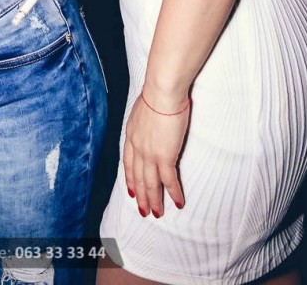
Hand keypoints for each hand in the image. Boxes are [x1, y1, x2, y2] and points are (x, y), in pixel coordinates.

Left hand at [122, 91, 189, 216]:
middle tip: (143, 210)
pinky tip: (178, 202)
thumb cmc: (156, 94)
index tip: (132, 190)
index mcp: (131, 135)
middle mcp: (137, 147)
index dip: (130, 178)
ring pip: (150, 183)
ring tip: (157, 213)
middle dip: (141, 196)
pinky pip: (169, 180)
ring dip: (154, 200)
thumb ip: (144, 122)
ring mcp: (150, 154)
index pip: (127, 162)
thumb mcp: (143, 109)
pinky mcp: (165, 156)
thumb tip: (151, 123)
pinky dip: (173, 193)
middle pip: (137, 177)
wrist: (162, 92)